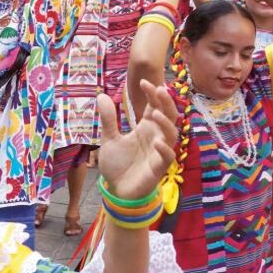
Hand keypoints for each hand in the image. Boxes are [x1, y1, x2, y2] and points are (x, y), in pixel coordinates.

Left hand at [97, 80, 177, 199]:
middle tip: (159, 90)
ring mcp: (159, 152)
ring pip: (172, 134)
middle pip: (169, 115)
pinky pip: (167, 157)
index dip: (152, 94)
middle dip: (166, 102)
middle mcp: (156, 137)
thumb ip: (108, 119)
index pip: (155, 106)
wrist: (117, 191)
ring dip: (165, 123)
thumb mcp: (109, 139)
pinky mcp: (159, 168)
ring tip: (155, 114)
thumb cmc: (118, 165)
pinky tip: (157, 142)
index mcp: (145, 128)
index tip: (143, 81)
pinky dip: (164, 149)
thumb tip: (101, 95)